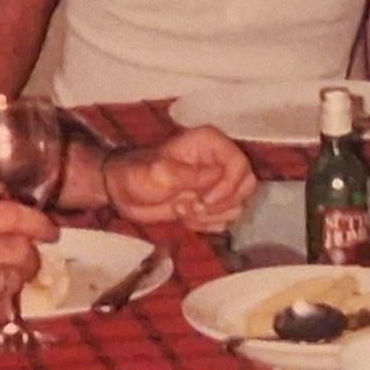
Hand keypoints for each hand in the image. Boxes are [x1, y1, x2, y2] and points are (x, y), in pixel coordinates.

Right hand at [0, 200, 54, 331]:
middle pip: (23, 250)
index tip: (51, 230)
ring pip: (19, 278)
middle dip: (27, 258)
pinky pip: (8, 304)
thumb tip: (6, 192)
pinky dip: (1, 305)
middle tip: (16, 263)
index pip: (10, 214)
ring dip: (12, 282)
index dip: (38, 221)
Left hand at [105, 126, 257, 230]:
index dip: (229, 186)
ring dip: (212, 216)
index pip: (240, 163)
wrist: (122, 194)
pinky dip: (207, 225)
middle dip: (223, 204)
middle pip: (247, 185)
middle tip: (196, 207)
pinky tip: (186, 218)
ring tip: (183, 211)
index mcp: (210, 144)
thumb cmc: (137, 175)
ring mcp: (217, 184)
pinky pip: (226, 219)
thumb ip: (191, 176)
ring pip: (238, 205)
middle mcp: (218, 161)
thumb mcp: (160, 174)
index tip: (206, 200)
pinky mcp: (211, 203)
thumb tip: (218, 179)